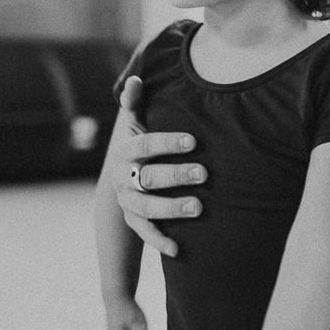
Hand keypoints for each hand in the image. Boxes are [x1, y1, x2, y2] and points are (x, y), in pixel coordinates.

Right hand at [115, 76, 207, 257]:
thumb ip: (135, 103)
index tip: (194, 141)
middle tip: (204, 172)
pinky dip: (160, 241)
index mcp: (128, 149)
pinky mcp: (134, 219)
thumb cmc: (142, 142)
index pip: (146, 143)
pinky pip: (145, 233)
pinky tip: (178, 248)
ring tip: (199, 206)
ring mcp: (128, 200)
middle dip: (176, 175)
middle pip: (149, 177)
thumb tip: (135, 80)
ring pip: (147, 206)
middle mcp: (124, 176)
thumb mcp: (137, 122)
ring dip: (172, 207)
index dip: (168, 142)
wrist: (124, 175)